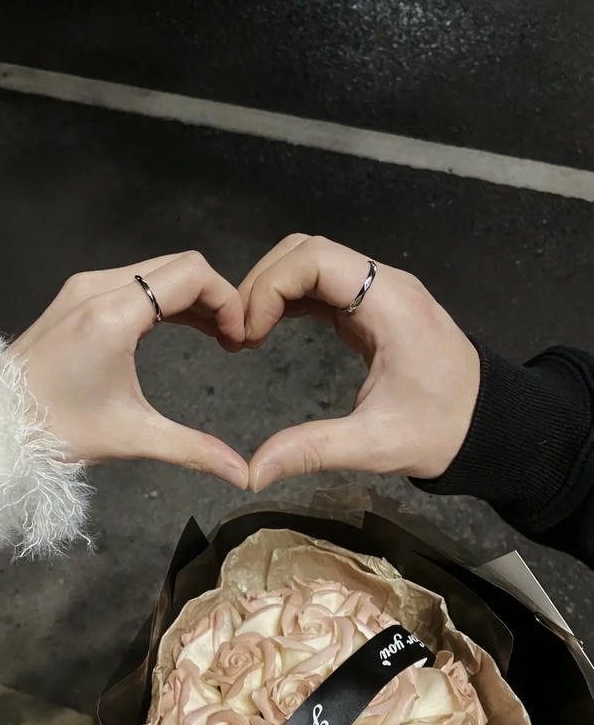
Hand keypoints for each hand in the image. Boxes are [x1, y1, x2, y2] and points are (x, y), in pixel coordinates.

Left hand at [7, 252, 248, 487]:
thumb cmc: (55, 429)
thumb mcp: (132, 436)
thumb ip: (194, 449)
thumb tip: (242, 474)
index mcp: (113, 314)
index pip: (192, 274)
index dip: (228, 299)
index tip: (238, 338)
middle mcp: (97, 287)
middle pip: (179, 265)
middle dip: (215, 298)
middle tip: (231, 339)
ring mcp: (83, 287)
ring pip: (158, 270)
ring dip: (191, 297)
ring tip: (214, 335)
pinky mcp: (76, 296)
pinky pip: (135, 280)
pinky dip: (165, 298)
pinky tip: (180, 327)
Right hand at [239, 234, 479, 490]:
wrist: (487, 424)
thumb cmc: (440, 431)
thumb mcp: (376, 445)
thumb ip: (312, 450)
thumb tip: (252, 473)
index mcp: (389, 303)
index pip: (314, 258)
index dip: (269, 287)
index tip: (249, 335)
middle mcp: (383, 284)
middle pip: (307, 250)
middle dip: (263, 284)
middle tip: (238, 333)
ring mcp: (378, 291)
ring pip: (311, 261)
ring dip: (273, 289)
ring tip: (248, 334)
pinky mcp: (372, 305)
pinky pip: (322, 284)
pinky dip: (290, 299)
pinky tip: (268, 329)